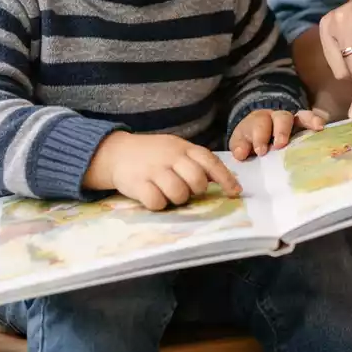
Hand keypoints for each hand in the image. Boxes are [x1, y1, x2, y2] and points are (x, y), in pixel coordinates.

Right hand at [81, 132, 241, 209]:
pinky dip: (159, 204)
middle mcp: (170, 157)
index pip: (210, 161)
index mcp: (183, 147)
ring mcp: (154, 170)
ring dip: (177, 198)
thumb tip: (223, 180)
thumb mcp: (175, 149)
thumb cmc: (153, 154)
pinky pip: (157, 202)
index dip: (225, 178)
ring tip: (168, 192)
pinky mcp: (138, 183)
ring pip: (179, 193)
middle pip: (197, 179)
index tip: (235, 192)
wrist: (116, 152)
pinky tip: (154, 197)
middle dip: (196, 190)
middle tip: (187, 189)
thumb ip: (195, 161)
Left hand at [229, 107, 328, 160]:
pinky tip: (324, 126)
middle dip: (282, 130)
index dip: (260, 137)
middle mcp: (276, 117)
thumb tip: (240, 154)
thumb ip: (240, 146)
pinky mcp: (304, 124)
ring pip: (300, 116)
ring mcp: (292, 119)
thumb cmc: (250, 139)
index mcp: (258, 121)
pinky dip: (318, 120)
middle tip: (280, 144)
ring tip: (317, 127)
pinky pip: (312, 119)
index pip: (259, 125)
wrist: (257, 127)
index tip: (260, 150)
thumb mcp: (241, 141)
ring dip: (308, 121)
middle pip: (281, 118)